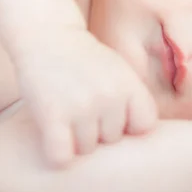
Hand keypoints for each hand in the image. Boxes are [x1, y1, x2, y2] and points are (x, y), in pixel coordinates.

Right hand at [15, 30, 157, 167]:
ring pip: (87, 150)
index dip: (129, 124)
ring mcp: (82, 107)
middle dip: (98, 130)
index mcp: (129, 85)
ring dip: (74, 139)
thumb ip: (132, 100)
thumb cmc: (84, 60)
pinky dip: (57, 153)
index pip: (145, 127)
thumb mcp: (118, 71)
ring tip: (65, 113)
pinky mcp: (53, 116)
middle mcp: (110, 97)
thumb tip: (145, 142)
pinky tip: (53, 135)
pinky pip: (62, 157)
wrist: (47, 34)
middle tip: (81, 106)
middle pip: (113, 141)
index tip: (113, 113)